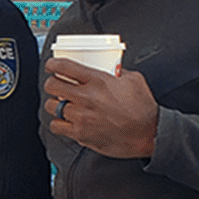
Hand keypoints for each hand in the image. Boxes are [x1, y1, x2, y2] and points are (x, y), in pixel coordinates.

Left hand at [44, 58, 158, 159]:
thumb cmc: (143, 109)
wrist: (147, 134)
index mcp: (98, 81)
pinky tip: (63, 120)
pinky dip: (57, 122)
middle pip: (52, 85)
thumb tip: (111, 68)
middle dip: (51, 83)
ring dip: (54, 103)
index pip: (65, 67)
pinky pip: (56, 126)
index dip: (53, 64)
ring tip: (60, 103)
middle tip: (55, 84)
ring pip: (52, 106)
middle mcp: (86, 98)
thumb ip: (118, 71)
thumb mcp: (133, 80)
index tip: (51, 65)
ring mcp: (81, 117)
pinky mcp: (80, 134)